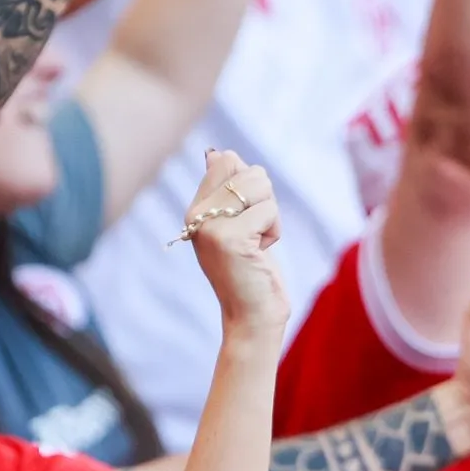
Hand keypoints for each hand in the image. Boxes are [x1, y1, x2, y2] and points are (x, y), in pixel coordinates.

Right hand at [185, 149, 287, 331]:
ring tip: (257, 242)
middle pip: (248, 170)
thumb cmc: (251, 273)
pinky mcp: (230, 238)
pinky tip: (261, 252)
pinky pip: (268, 211)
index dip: (250, 184)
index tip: (246, 216)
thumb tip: (216, 153)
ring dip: (270, 215)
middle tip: (254, 233)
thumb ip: (226, 192)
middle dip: (264, 200)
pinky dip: (274, 231)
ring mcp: (210, 226)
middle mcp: (195, 215)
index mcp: (195, 209)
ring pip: (260, 186)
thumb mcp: (236, 227)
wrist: (251, 318)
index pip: (226, 160)